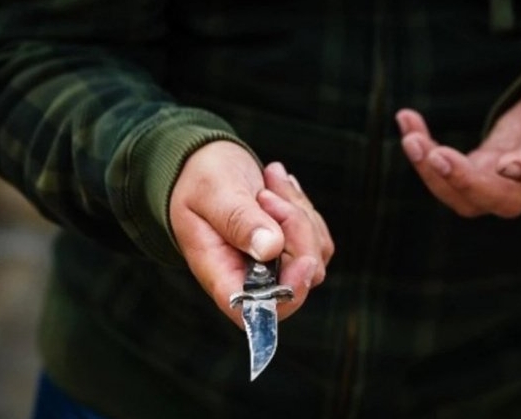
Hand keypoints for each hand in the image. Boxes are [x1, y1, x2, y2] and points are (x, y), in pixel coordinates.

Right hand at [169, 141, 332, 327]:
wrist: (208, 164)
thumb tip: (270, 248)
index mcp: (219, 272)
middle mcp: (249, 278)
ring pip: (314, 256)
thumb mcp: (213, 192)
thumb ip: (238, 220)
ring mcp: (275, 267)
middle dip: (295, 229)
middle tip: (266, 194)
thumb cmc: (202, 179)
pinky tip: (280, 188)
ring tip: (268, 185)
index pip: (253, 310)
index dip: (286, 296)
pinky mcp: (292, 251)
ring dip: (298, 213)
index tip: (304, 261)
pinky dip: (305, 210)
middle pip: (297, 279)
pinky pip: (319, 240)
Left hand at [397, 41, 520, 217]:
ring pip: (466, 198)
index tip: (508, 165)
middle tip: (435, 154)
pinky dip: (423, 152)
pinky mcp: (479, 169)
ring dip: (433, 174)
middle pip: (501, 201)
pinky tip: (407, 120)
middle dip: (465, 183)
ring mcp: (501, 178)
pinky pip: (446, 173)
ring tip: (410, 137)